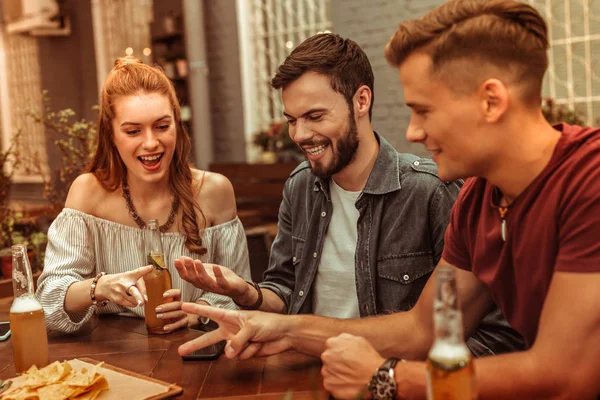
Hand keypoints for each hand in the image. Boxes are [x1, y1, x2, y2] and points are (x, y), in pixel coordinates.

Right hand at [95, 266, 152, 307]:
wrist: (104, 285)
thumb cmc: (121, 280)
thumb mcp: (130, 276)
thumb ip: (141, 284)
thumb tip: (146, 300)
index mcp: (129, 275)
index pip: (138, 272)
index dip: (145, 270)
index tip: (150, 267)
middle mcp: (124, 283)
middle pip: (133, 291)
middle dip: (138, 297)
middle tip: (143, 302)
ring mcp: (120, 292)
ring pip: (134, 301)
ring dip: (138, 300)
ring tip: (134, 295)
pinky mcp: (117, 300)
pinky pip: (131, 304)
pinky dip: (133, 303)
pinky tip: (129, 298)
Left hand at [154, 289, 194, 332]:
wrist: (191, 318)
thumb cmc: (176, 311)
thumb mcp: (172, 305)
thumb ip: (163, 302)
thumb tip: (147, 300)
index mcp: (179, 300)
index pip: (178, 293)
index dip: (171, 293)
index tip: (163, 295)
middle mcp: (184, 306)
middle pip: (177, 304)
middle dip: (167, 306)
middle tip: (157, 309)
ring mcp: (185, 314)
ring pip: (178, 313)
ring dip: (168, 315)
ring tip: (159, 316)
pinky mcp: (186, 322)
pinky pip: (179, 324)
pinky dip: (172, 326)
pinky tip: (165, 327)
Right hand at [174, 256, 250, 302]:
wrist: (237, 288)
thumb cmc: (220, 278)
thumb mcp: (206, 270)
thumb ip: (195, 266)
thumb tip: (181, 258)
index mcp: (199, 282)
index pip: (187, 277)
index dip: (181, 269)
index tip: (176, 260)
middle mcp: (205, 286)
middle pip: (194, 279)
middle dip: (189, 269)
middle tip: (185, 259)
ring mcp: (215, 287)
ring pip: (205, 280)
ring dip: (200, 271)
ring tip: (197, 261)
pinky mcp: (226, 287)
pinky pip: (221, 281)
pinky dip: (218, 274)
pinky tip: (215, 266)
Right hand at [177, 303, 291, 358]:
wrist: (284, 335)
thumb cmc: (269, 323)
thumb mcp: (251, 327)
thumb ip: (237, 340)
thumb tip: (228, 354)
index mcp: (231, 317)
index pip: (210, 313)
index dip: (197, 309)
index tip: (182, 305)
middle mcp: (231, 330)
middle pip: (210, 338)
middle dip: (195, 345)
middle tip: (180, 351)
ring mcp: (237, 342)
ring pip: (229, 352)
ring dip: (242, 347)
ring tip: (255, 340)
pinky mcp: (244, 352)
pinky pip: (241, 356)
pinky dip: (251, 352)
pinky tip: (259, 346)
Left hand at [321, 333, 383, 399]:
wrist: (374, 374)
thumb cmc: (368, 356)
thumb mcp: (358, 339)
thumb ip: (344, 338)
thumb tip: (338, 340)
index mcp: (331, 343)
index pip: (331, 347)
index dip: (339, 352)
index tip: (346, 357)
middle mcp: (326, 356)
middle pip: (328, 359)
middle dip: (336, 362)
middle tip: (348, 366)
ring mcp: (326, 371)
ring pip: (328, 371)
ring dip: (335, 372)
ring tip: (349, 374)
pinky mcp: (328, 384)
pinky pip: (330, 383)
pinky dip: (336, 383)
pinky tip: (347, 382)